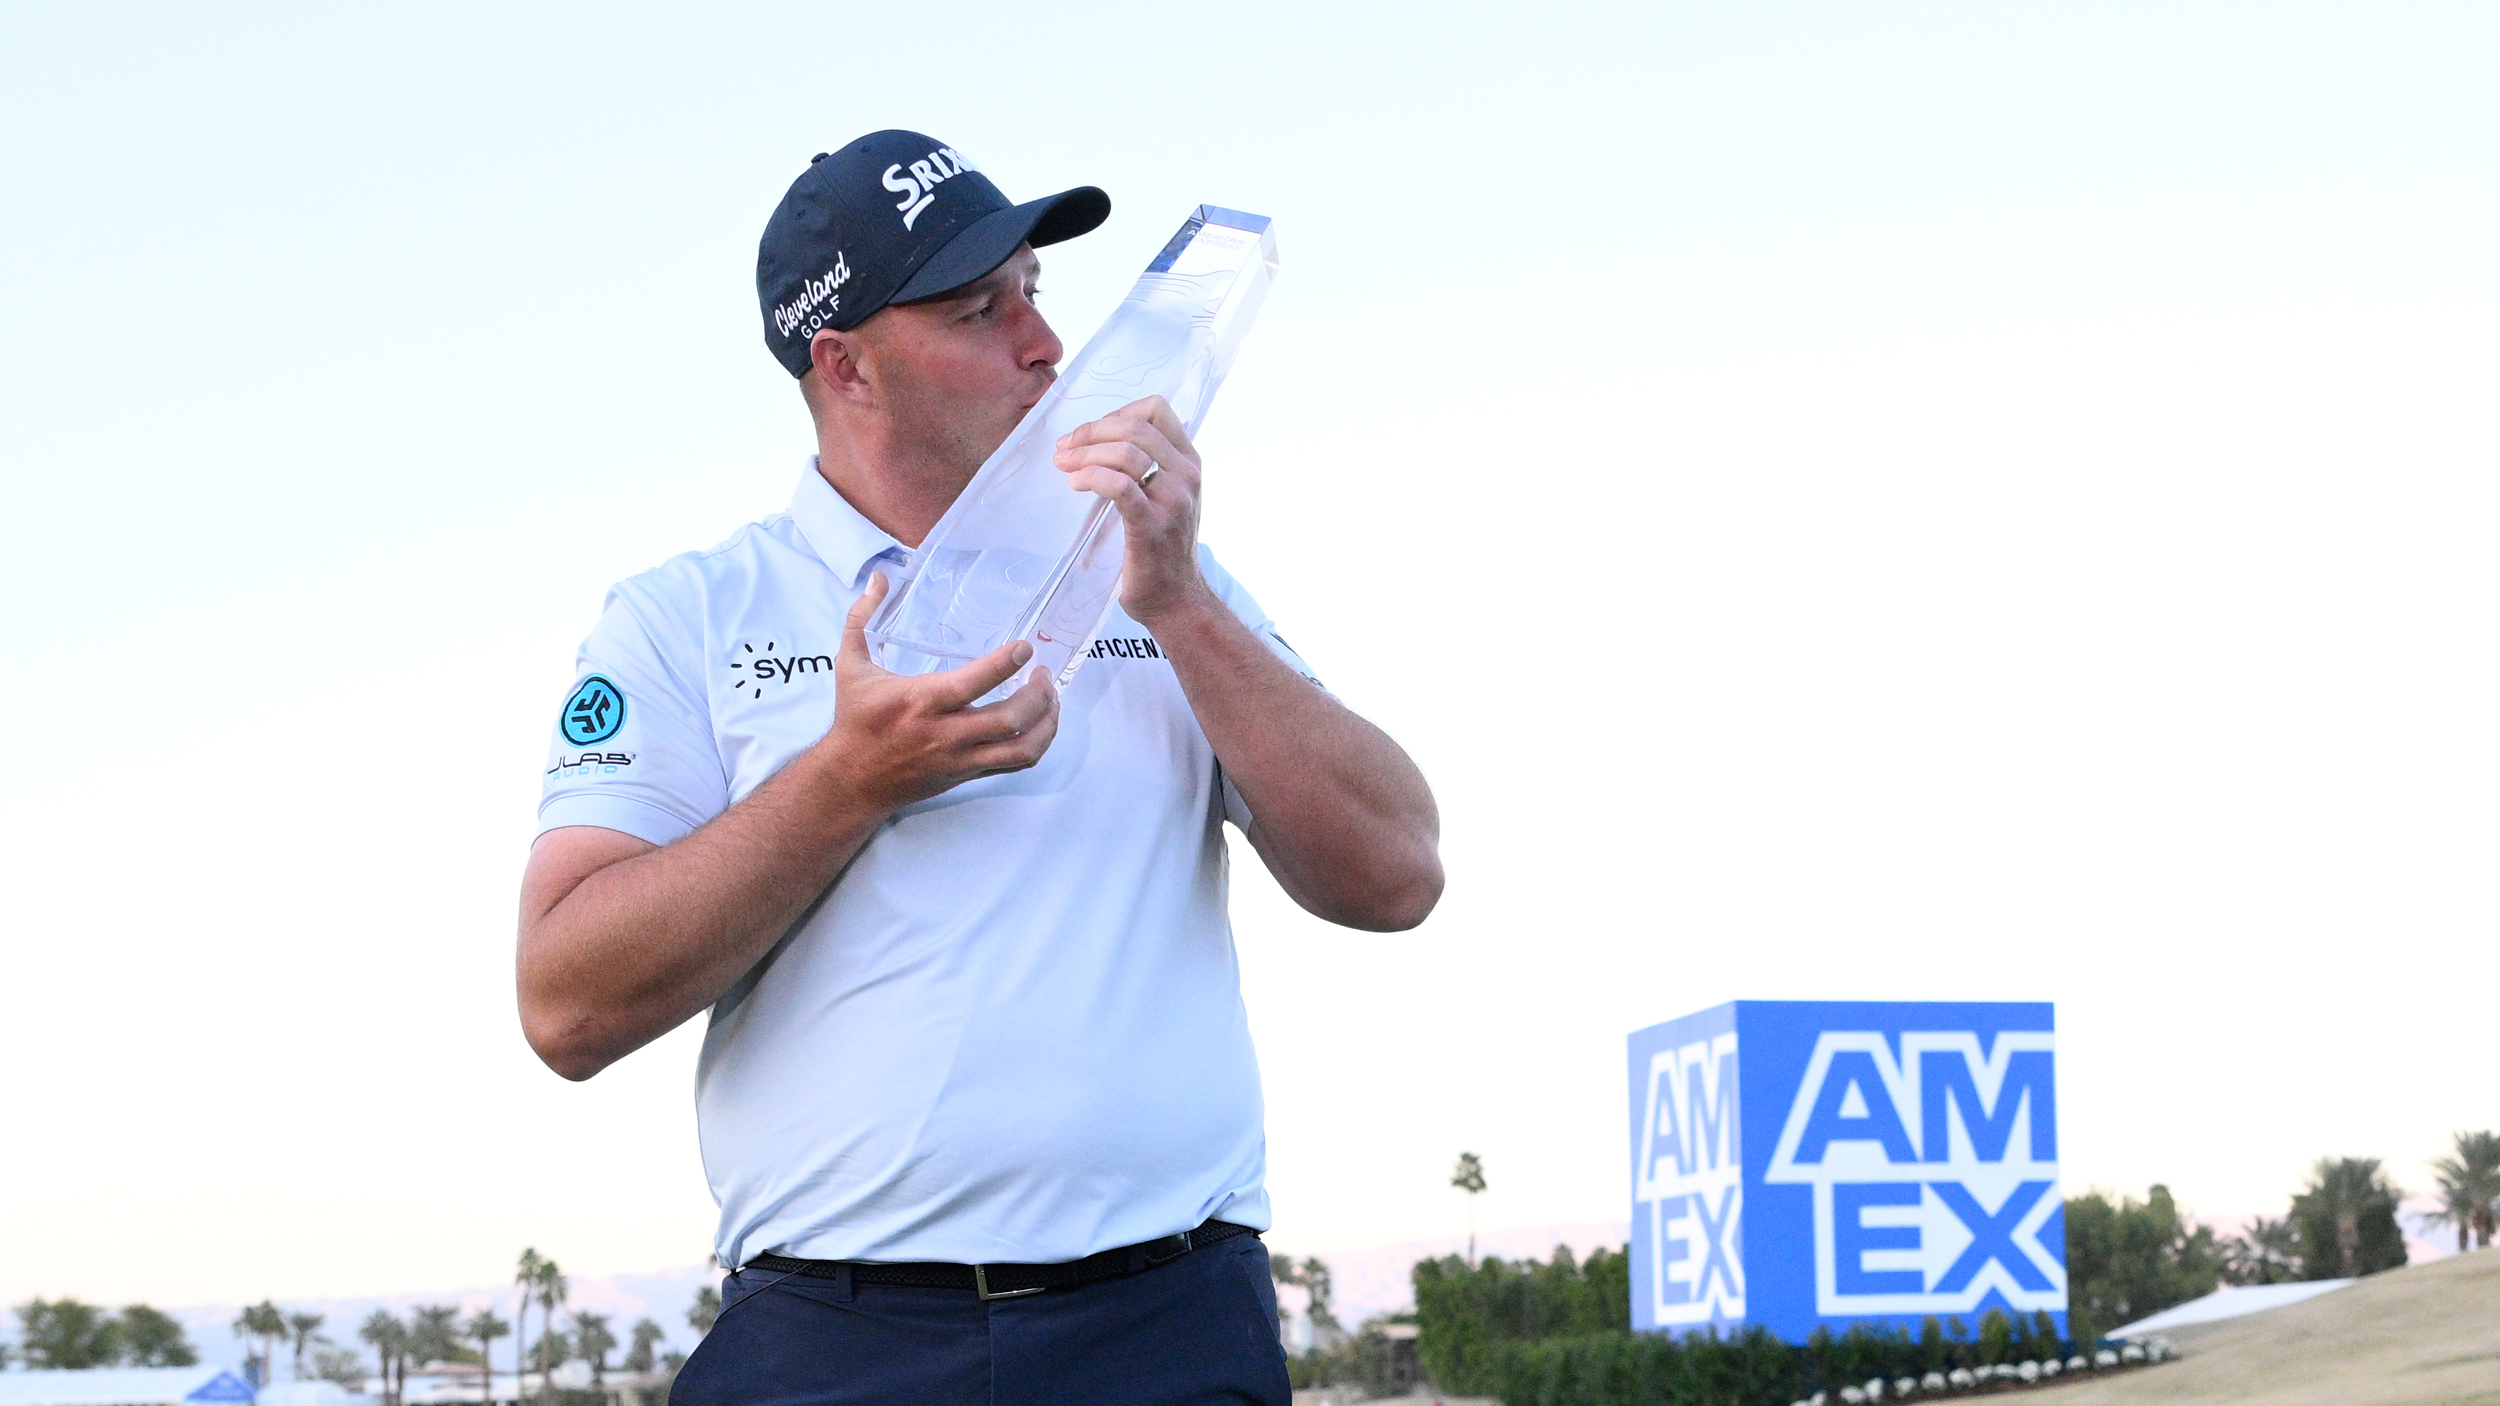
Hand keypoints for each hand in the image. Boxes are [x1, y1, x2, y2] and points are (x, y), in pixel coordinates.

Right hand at [812, 572, 1061, 810]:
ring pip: (1020, 748)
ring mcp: (960, 758)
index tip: (1025, 647)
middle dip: (1037, 695)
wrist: (853, 780)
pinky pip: (1016, 765)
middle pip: (1008, 720)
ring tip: (1050, 698)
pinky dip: (1037, 744)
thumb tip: (878, 577)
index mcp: (920, 701)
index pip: (971, 684)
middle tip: (1043, 672)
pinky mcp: (968, 775)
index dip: (1004, 665)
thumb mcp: (850, 666)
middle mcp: (945, 733)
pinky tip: (1041, 724)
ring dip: (1046, 722)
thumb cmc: (855, 720)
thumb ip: (861, 618)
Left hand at [1053, 395, 1216, 623]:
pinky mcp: (1152, 525)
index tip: (1091, 434)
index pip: (1157, 409)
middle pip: (1136, 426)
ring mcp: (1173, 500)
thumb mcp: (1165, 498)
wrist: (1175, 599)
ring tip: (1064, 466)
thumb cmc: (1161, 549)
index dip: (1117, 413)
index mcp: (1189, 462)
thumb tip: (1098, 441)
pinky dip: (1091, 477)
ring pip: (1126, 451)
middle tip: (1065, 448)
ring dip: (1085, 453)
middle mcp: (1187, 475)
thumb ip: (1147, 468)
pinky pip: (1119, 485)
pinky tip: (1075, 484)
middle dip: (1092, 431)